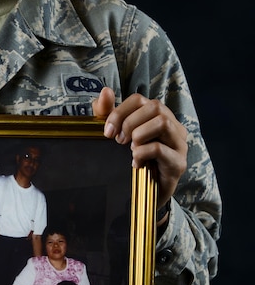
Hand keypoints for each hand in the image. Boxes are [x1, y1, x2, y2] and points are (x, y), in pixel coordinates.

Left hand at [93, 86, 187, 207]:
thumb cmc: (132, 158)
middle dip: (130, 122)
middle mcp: (173, 126)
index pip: (140, 99)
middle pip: (155, 106)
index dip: (120, 111)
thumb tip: (105, 91)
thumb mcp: (116, 133)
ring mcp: (179, 144)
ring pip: (163, 123)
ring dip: (139, 135)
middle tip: (119, 140)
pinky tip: (136, 163)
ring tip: (130, 149)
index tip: (107, 131)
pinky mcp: (178, 163)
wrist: (145, 193)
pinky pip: (161, 149)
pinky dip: (143, 153)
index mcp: (158, 116)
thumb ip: (107, 113)